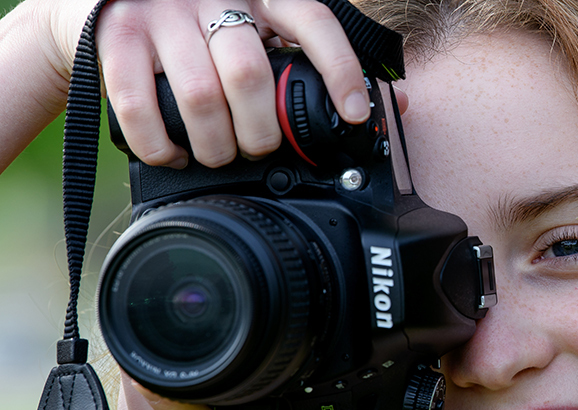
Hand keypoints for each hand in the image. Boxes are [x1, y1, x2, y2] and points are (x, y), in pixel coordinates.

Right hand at [87, 0, 369, 168]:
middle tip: (259, 148)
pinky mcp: (116, 39)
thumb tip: (391, 102)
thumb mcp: (262, 25)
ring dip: (215, 145)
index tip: (354, 113)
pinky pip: (139, 107)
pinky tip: (175, 154)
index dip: (340, 71)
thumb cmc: (203, 23)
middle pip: (249, 75)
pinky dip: (160, 146)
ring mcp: (161, 15)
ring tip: (219, 156)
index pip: (314, 23)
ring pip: (200, 96)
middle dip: (261, 132)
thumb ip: (317, 58)